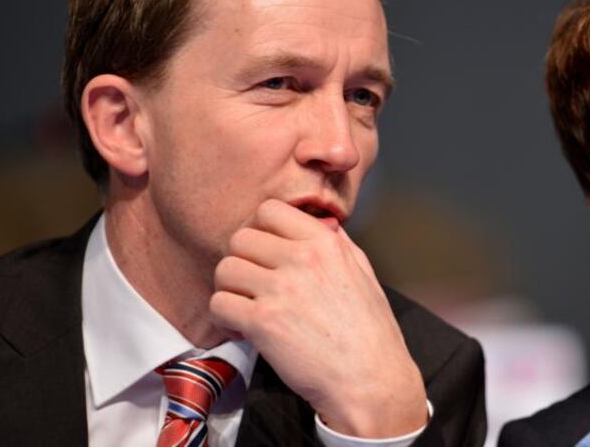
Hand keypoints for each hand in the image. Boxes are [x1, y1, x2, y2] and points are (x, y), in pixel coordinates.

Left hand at [209, 199, 427, 436]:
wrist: (370, 380)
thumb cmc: (370, 332)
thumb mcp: (363, 273)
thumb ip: (338, 243)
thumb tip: (320, 222)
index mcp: (326, 243)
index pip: (270, 210)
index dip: (262, 231)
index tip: (267, 252)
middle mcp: (301, 259)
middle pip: (241, 238)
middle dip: (243, 260)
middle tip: (253, 283)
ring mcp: (280, 289)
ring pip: (224, 268)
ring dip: (230, 288)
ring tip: (246, 305)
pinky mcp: (263, 321)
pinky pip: (219, 304)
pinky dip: (224, 317)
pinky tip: (243, 328)